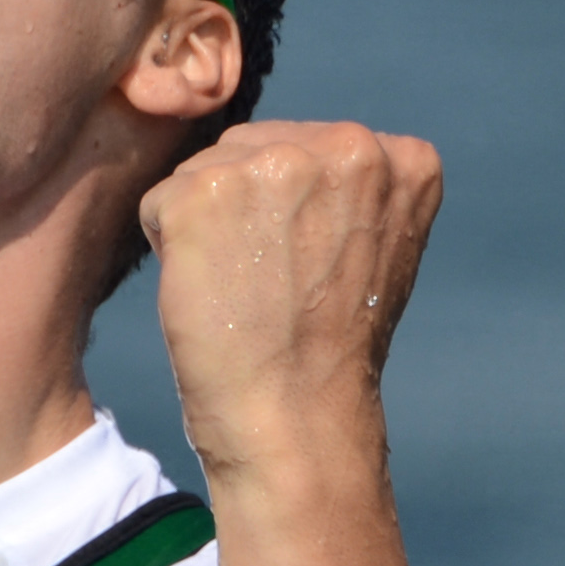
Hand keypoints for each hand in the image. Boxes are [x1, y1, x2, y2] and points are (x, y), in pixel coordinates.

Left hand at [138, 120, 446, 481]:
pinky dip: (169, 249)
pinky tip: (211, 292)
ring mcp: (277, 163)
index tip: (318, 272)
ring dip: (208, 228)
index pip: (311, 149)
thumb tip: (282, 150)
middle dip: (249, 210)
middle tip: (275, 286)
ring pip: (206, 170)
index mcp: (403, 159)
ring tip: (245, 289)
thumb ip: (347, 188)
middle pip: (255, 148)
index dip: (298, 215)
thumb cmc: (328, 350)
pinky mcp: (207, 191)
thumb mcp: (374, 248)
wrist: (296, 419)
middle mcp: (349, 145)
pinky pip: (161, 200)